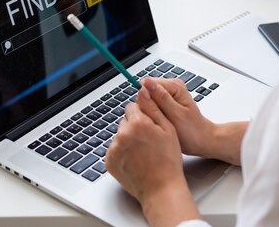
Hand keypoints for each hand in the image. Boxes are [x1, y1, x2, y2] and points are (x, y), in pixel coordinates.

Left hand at [105, 88, 183, 202]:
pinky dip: (123, 152)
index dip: (143, 114)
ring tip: (143, 152)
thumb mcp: (168, 129)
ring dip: (128, 139)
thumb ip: (154, 107)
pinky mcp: (109, 161)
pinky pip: (115, 149)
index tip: (150, 124)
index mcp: (137, 124)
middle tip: (148, 140)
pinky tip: (136, 160)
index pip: (132, 106)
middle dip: (134, 126)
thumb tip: (144, 90)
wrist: (161, 188)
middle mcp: (122, 134)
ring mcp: (114, 148)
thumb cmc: (168, 160)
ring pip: (120, 135)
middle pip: (125, 120)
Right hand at [139, 78, 215, 156]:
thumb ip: (161, 97)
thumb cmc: (191, 130)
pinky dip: (153, 114)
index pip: (147, 84)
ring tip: (161, 121)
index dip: (145, 99)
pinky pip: (151, 105)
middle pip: (146, 91)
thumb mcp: (175, 114)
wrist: (201, 139)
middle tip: (158, 119)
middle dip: (147, 106)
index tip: (152, 112)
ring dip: (150, 111)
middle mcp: (171, 86)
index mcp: (175, 86)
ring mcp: (168, 94)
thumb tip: (146, 82)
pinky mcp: (166, 102)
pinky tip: (160, 122)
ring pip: (147, 99)